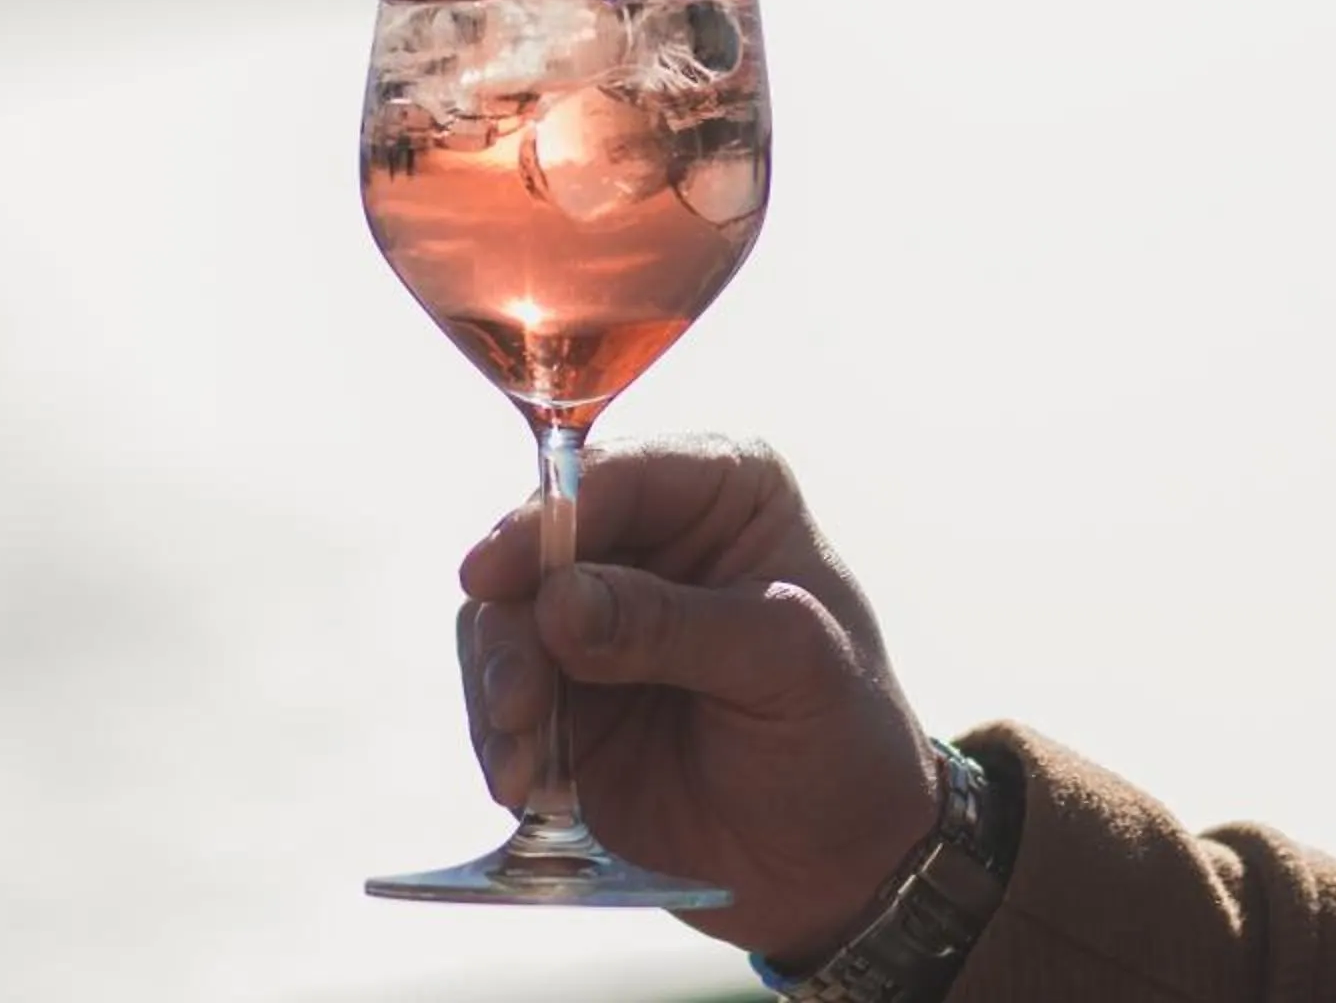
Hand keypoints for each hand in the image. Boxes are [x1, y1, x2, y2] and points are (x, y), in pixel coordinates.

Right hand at [456, 434, 940, 971]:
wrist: (839, 859)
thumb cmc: (843, 734)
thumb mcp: (787, 665)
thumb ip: (674, 625)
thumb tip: (557, 600)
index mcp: (719, 494)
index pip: (614, 477)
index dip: (544, 519)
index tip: (492, 574)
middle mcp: (645, 540)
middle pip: (536, 547)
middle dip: (513, 623)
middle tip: (516, 701)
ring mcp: (594, 619)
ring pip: (502, 620)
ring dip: (499, 687)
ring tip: (523, 763)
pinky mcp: (562, 696)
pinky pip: (498, 695)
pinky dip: (501, 740)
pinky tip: (523, 785)